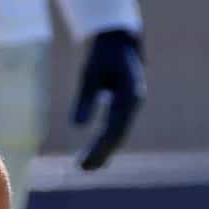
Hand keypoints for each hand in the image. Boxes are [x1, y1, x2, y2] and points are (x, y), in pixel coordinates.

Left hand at [72, 28, 146, 171]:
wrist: (118, 39)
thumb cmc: (102, 53)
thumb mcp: (89, 74)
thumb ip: (84, 99)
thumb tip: (76, 126)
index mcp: (129, 96)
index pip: (113, 129)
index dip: (99, 147)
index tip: (84, 161)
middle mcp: (133, 103)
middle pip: (118, 135)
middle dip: (101, 153)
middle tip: (83, 169)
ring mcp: (130, 105)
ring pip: (118, 134)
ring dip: (104, 151)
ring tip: (87, 167)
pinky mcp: (125, 105)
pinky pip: (116, 127)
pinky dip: (106, 141)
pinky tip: (96, 154)